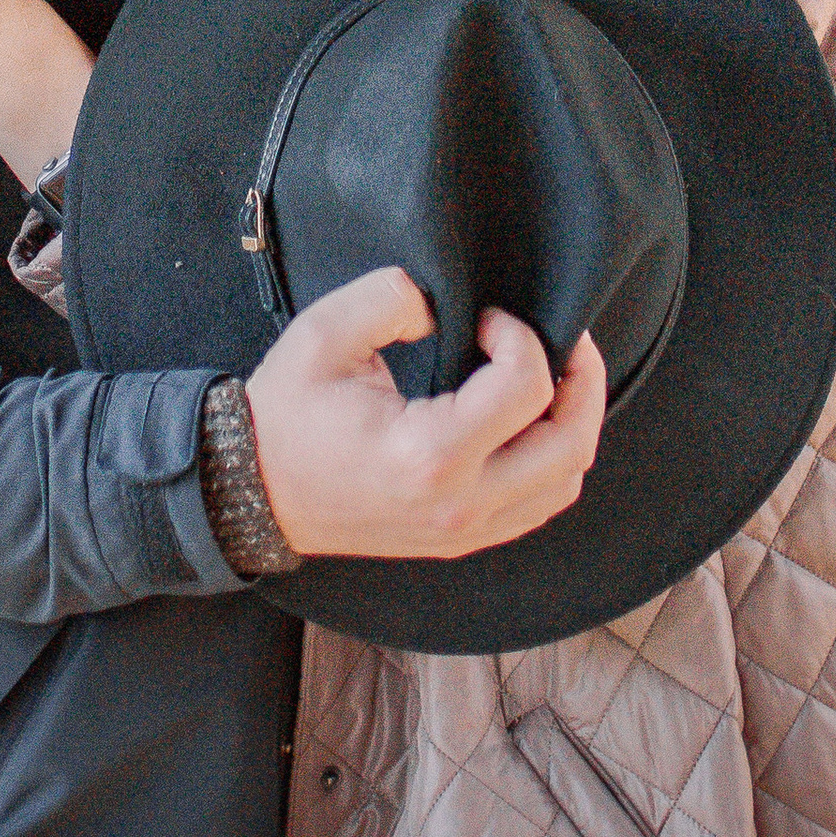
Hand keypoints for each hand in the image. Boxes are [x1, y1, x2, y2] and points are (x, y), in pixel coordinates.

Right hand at [244, 268, 607, 562]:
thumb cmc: (288, 412)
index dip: (520, 335)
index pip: (526, 388)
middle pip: (570, 445)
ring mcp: (465, 531)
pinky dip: (554, 459)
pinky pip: (541, 505)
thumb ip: (394, 297)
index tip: (487, 318)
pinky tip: (531, 421)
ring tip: (553, 376)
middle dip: (581, 379)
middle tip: (562, 340)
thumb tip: (446, 303)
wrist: (254, 490)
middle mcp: (459, 504)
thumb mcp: (327, 332)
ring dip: (574, 422)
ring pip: (566, 482)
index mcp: (429, 455)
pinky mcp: (462, 539)